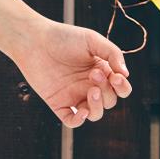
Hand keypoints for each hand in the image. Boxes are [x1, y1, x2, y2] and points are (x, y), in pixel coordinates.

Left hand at [11, 18, 132, 127]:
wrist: (34, 41)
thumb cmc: (63, 37)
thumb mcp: (93, 40)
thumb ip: (113, 54)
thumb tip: (125, 74)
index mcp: (101, 71)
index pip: (120, 88)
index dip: (123, 87)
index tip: (116, 77)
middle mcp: (89, 85)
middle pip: (109, 101)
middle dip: (107, 90)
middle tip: (94, 73)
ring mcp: (74, 95)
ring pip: (94, 114)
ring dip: (97, 106)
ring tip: (92, 90)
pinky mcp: (57, 103)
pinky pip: (71, 120)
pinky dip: (79, 120)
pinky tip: (81, 111)